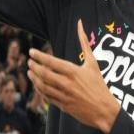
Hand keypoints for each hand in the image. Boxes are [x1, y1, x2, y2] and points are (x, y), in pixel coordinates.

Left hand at [28, 19, 120, 133]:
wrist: (104, 110)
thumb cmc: (99, 84)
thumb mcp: (93, 63)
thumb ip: (84, 42)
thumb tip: (79, 23)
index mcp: (74, 71)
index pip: (51, 62)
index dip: (39, 56)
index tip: (31, 52)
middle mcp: (67, 83)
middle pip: (44, 73)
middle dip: (34, 66)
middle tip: (29, 61)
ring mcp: (64, 95)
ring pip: (43, 86)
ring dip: (34, 78)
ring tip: (30, 71)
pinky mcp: (62, 106)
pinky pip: (46, 97)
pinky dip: (39, 90)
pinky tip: (37, 84)